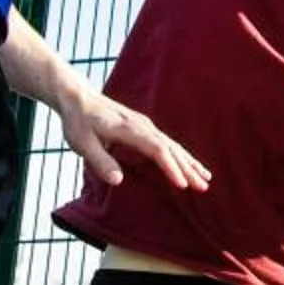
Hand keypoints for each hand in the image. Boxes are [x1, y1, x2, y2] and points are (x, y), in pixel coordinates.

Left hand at [55, 85, 209, 192]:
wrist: (78, 98)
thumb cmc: (78, 121)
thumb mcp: (81, 143)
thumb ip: (99, 161)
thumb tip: (118, 181)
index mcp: (129, 129)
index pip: (156, 148)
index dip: (170, 167)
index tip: (182, 185)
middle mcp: (142, 125)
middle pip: (171, 147)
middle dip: (188, 167)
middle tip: (204, 187)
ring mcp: (145, 125)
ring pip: (173, 144)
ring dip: (189, 161)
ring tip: (206, 177)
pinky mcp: (145, 128)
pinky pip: (168, 142)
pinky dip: (181, 154)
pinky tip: (189, 163)